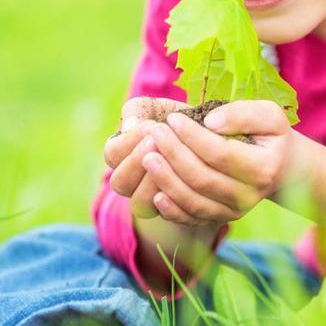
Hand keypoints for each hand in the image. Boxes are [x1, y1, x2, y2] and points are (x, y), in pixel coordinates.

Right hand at [103, 96, 188, 218]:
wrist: (212, 143)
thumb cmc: (179, 122)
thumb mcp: (158, 109)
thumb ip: (139, 110)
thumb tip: (129, 126)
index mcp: (123, 156)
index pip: (113, 154)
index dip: (130, 141)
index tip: (153, 126)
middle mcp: (132, 182)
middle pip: (120, 182)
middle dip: (138, 161)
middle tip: (159, 143)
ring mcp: (151, 201)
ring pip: (140, 203)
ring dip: (155, 181)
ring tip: (174, 161)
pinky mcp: (176, 214)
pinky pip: (169, 217)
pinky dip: (174, 203)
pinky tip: (187, 182)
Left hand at [139, 99, 297, 226]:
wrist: (282, 168)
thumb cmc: (270, 135)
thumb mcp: (269, 115)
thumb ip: (243, 113)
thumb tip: (211, 122)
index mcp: (263, 168)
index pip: (220, 153)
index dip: (192, 136)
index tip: (173, 119)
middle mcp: (250, 196)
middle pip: (203, 179)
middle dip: (174, 155)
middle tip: (155, 134)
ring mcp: (234, 212)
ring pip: (194, 201)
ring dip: (167, 180)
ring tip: (148, 157)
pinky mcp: (220, 219)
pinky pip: (191, 219)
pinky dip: (171, 209)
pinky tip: (156, 192)